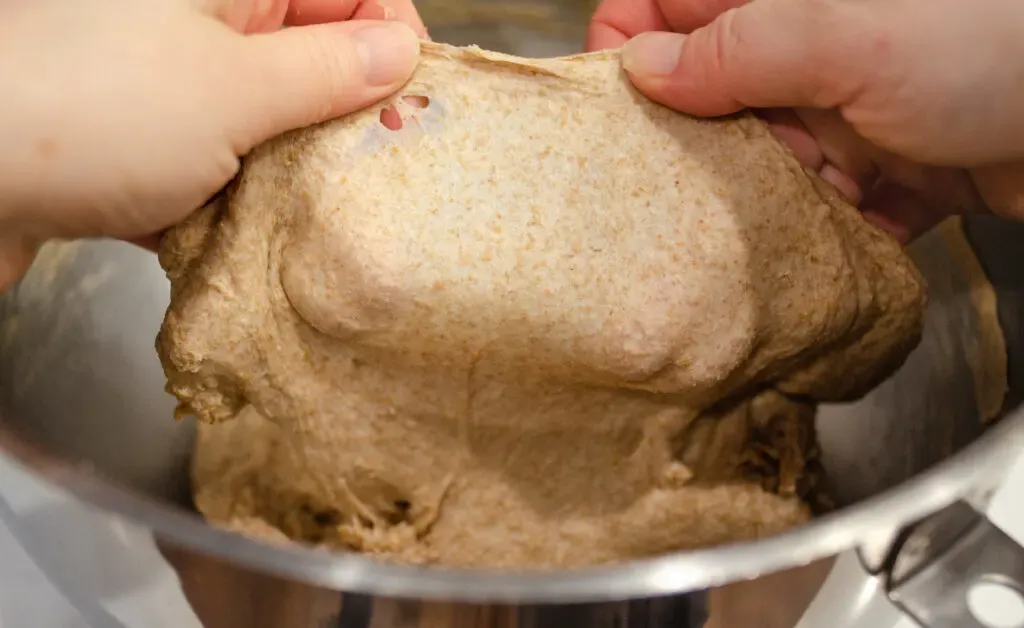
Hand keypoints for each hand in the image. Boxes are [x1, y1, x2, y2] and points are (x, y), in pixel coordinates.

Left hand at [0, 0, 425, 288]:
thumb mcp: (235, 90)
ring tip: (305, 208)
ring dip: (295, 164)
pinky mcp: (146, 132)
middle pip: (315, 54)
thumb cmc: (94, 112)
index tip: (414, 105)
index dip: (395, 39)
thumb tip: (402, 52)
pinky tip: (242, 223)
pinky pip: (224, 154)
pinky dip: (242, 190)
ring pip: (273, 114)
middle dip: (349, 114)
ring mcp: (170, 75)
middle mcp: (201, 14)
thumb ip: (330, 71)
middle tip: (373, 172)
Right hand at [587, 0, 1023, 242]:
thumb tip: (642, 66)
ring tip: (748, 230)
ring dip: (752, 202)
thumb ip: (736, 48)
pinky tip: (820, 244)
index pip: (664, 7)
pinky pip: (823, 207)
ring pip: (757, 163)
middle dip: (684, 147)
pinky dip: (818, 231)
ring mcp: (845, 110)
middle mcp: (806, 48)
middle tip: (667, 194)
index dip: (626, 47)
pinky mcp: (886, 168)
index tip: (610, 109)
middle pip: (703, 98)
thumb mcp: (847, 33)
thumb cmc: (998, 42)